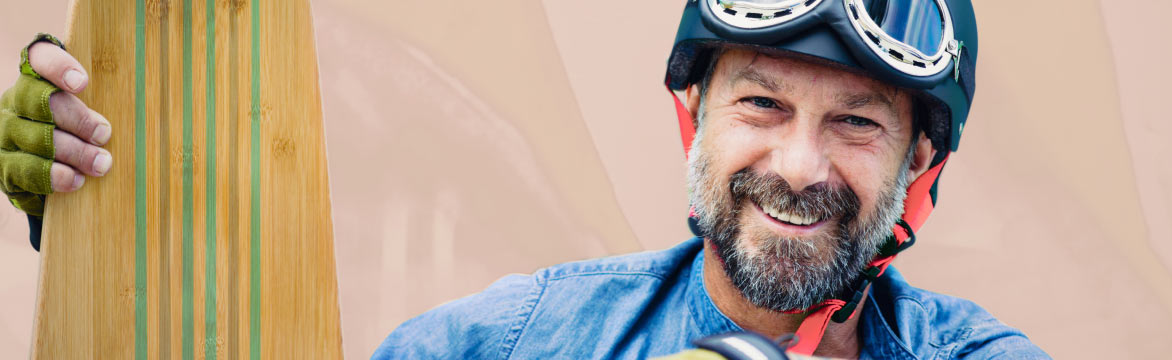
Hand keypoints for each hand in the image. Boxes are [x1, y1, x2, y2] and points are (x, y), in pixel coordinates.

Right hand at [0, 34, 111, 215]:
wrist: (49, 172)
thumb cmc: (82, 132)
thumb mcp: (94, 109)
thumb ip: (108, 98)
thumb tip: (151, 100)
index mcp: (36, 80)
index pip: (39, 58)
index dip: (58, 67)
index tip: (83, 83)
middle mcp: (15, 103)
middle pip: (40, 102)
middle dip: (77, 119)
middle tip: (105, 133)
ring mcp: (7, 134)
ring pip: (35, 138)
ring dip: (73, 151)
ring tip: (102, 163)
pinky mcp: (4, 166)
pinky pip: (24, 170)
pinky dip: (54, 175)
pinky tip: (76, 180)